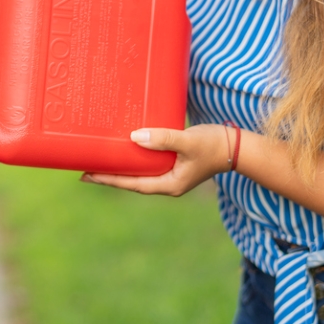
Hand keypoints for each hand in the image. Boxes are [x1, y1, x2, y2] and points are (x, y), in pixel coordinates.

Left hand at [81, 124, 229, 195]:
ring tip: (101, 161)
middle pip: (132, 181)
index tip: (87, 175)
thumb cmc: (214, 145)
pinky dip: (135, 159)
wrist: (238, 146)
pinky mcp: (175, 165)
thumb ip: (163, 139)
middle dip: (110, 176)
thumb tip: (135, 138)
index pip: (132, 184)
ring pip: (140, 173)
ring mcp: (172, 175)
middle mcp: (168, 183)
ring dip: (121, 168)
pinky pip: (149, 164)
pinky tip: (126, 150)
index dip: (109, 180)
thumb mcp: (188, 141)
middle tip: (85, 169)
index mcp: (170, 185)